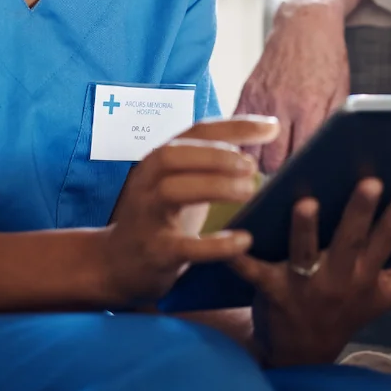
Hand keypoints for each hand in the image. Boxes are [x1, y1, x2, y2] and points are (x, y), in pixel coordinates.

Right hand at [100, 115, 278, 307]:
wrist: (117, 264)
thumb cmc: (162, 217)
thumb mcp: (181, 183)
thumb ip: (212, 164)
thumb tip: (265, 141)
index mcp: (160, 159)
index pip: (197, 130)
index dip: (236, 126)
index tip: (272, 127)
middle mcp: (148, 181)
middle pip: (175, 154)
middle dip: (216, 154)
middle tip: (252, 165)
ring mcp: (147, 215)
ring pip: (173, 189)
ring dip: (215, 186)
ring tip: (249, 191)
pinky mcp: (154, 251)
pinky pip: (184, 246)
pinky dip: (215, 244)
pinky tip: (243, 240)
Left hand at [230, 177, 390, 366]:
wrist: (301, 354)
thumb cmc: (347, 311)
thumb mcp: (388, 293)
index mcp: (367, 274)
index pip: (390, 238)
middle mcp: (339, 278)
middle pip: (351, 241)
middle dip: (360, 212)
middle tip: (368, 181)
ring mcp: (304, 286)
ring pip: (305, 254)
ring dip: (306, 230)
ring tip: (307, 203)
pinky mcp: (271, 290)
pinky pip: (254, 272)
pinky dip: (240, 259)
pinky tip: (234, 238)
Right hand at [235, 0, 351, 172]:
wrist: (305, 23)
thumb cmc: (327, 57)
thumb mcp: (340, 90)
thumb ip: (332, 123)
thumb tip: (326, 155)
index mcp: (309, 105)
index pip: (301, 156)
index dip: (303, 173)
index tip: (305, 184)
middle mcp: (282, 105)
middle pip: (274, 161)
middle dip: (282, 175)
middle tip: (288, 180)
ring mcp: (261, 99)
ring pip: (252, 151)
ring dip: (261, 163)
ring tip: (272, 167)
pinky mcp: (247, 92)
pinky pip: (237, 130)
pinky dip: (244, 144)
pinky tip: (254, 149)